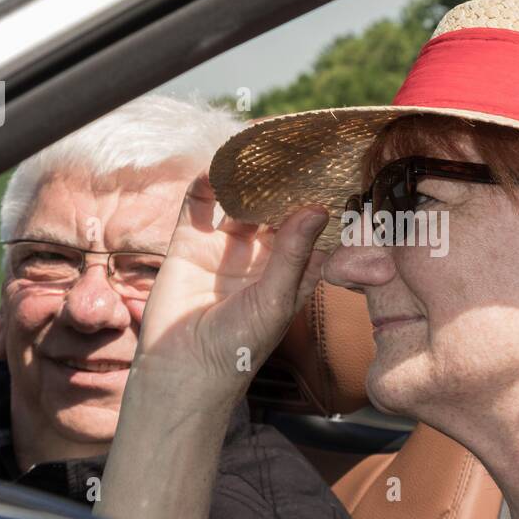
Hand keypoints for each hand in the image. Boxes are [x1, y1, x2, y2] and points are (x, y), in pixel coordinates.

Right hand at [135, 172, 328, 397]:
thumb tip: (316, 209)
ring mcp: (225, 248)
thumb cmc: (238, 347)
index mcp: (292, 272)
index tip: (335, 172)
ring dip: (247, 179)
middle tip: (296, 148)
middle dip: (285, 183)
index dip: (322, 203)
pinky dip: (206, 183)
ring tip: (257, 152)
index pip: (312, 229)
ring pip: (240, 201)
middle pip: (276, 208)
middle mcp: (261, 256)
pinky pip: (199, 204)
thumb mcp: (275, 298)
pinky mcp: (190, 243)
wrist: (182, 370)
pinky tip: (216, 167)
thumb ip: (293, 253)